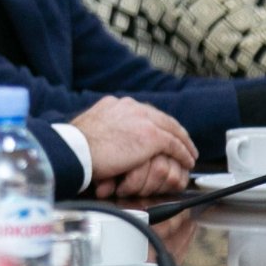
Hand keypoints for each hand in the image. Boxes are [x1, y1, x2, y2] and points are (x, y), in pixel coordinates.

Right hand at [72, 96, 196, 198]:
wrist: (76, 150)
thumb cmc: (76, 147)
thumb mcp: (90, 127)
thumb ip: (104, 128)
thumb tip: (106, 137)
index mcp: (116, 104)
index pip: (144, 112)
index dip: (156, 123)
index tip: (161, 132)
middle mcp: (131, 107)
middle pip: (161, 118)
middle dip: (174, 130)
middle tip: (182, 141)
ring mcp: (143, 120)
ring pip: (172, 130)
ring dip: (183, 143)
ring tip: (190, 153)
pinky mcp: (152, 137)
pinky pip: (174, 145)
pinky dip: (183, 153)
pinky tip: (188, 161)